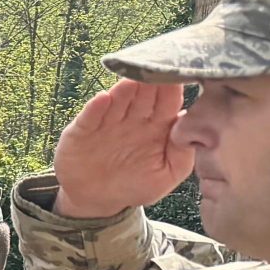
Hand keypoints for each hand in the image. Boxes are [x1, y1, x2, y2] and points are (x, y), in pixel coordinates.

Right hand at [52, 79, 192, 218]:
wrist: (95, 199)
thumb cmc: (134, 185)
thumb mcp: (165, 175)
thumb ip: (181, 154)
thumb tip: (187, 122)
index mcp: (157, 127)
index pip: (168, 102)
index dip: (172, 90)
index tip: (180, 76)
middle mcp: (133, 119)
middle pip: (143, 95)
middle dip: (149, 83)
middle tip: (156, 70)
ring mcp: (107, 122)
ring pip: (117, 101)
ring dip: (124, 90)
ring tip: (131, 81)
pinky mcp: (83, 129)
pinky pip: (90, 116)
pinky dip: (96, 108)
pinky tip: (103, 99)